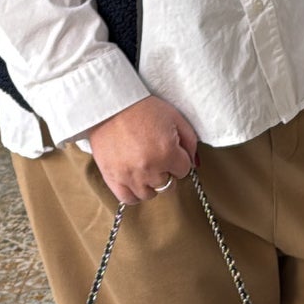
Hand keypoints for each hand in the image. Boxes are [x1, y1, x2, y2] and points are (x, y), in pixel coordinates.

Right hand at [82, 95, 196, 206]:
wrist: (110, 104)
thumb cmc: (141, 108)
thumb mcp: (174, 117)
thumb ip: (189, 141)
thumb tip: (193, 162)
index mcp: (166, 152)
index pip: (183, 171)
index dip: (179, 160)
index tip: (172, 152)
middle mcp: (149, 168)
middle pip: (167, 184)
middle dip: (166, 171)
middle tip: (158, 157)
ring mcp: (129, 175)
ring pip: (149, 194)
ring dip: (151, 184)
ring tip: (146, 168)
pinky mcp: (112, 177)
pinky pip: (128, 198)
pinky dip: (134, 194)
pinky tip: (135, 182)